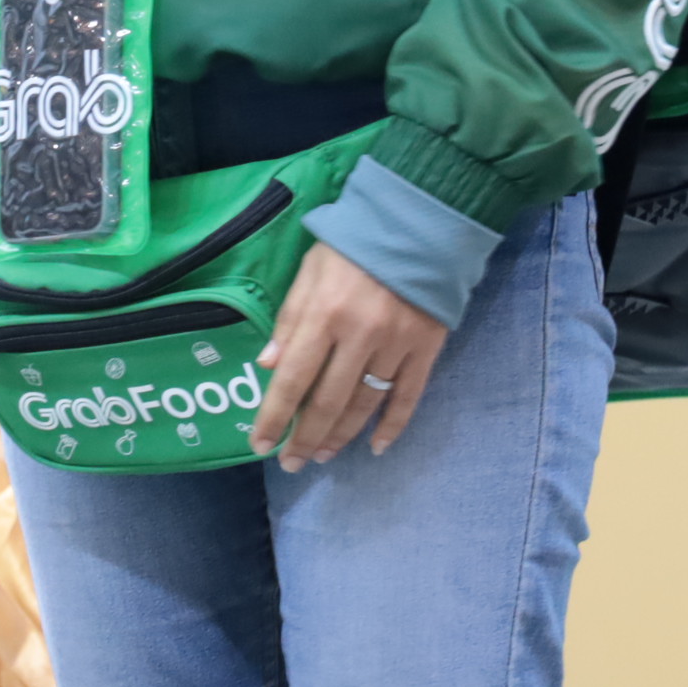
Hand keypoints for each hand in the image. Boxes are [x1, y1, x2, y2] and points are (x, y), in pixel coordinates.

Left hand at [248, 242, 453, 471]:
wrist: (418, 223)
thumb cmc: (353, 246)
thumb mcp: (309, 272)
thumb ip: (289, 320)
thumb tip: (268, 367)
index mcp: (324, 315)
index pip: (292, 379)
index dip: (275, 416)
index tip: (261, 445)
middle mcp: (360, 336)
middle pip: (328, 402)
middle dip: (305, 437)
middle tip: (291, 463)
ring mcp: (397, 345)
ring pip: (365, 404)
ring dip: (341, 435)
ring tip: (322, 454)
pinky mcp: (427, 349)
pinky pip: (408, 396)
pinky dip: (392, 426)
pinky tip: (375, 447)